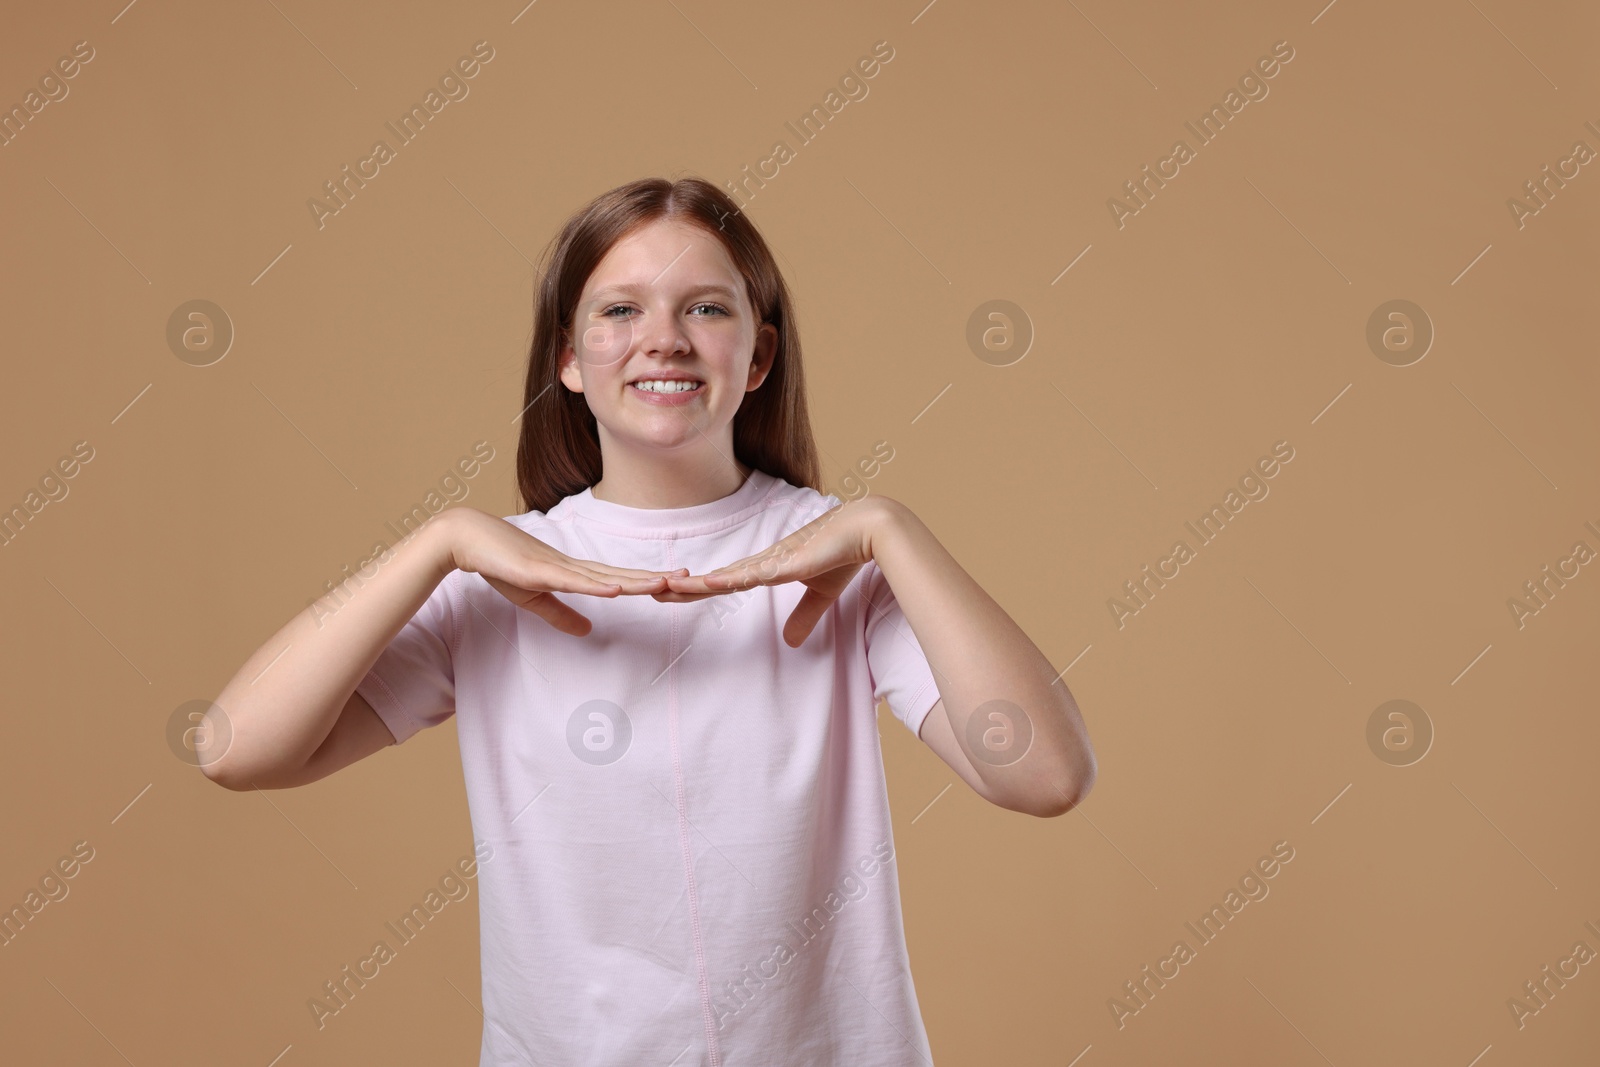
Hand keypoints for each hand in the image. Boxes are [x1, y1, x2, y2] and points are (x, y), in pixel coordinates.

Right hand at [441, 508, 687, 636]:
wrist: (468, 539)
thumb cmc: (500, 564)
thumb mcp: (534, 597)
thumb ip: (561, 615)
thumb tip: (588, 632)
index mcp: (574, 572)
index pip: (617, 579)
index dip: (645, 581)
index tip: (674, 582)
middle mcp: (573, 566)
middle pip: (620, 575)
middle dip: (653, 577)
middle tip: (688, 578)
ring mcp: (558, 566)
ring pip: (604, 577)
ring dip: (633, 581)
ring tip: (663, 582)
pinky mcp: (540, 571)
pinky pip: (574, 581)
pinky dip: (596, 586)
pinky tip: (617, 590)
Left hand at [657, 496, 889, 646]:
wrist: (868, 530)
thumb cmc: (844, 554)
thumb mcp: (821, 595)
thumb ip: (804, 616)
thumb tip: (790, 642)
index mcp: (765, 569)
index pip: (721, 583)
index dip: (695, 590)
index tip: (668, 595)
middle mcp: (762, 563)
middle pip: (713, 579)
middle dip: (682, 588)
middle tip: (648, 592)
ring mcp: (772, 561)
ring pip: (725, 576)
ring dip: (696, 584)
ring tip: (665, 588)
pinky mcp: (788, 563)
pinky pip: (754, 574)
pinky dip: (731, 579)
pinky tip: (710, 583)